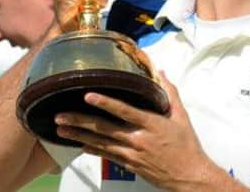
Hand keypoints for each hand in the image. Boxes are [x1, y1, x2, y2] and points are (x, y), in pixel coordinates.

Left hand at [54, 72, 215, 190]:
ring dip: (79, 135)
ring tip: (61, 128)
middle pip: (104, 128)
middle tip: (61, 115)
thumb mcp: (182, 116)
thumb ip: (169, 92)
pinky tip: (79, 144)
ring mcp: (131, 154)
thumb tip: (161, 72)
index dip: (105, 103)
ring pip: (100, 143)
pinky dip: (92, 150)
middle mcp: (137, 139)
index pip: (124, 111)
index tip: (88, 95)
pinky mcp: (129, 165)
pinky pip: (106, 155)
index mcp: (151, 124)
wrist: (189, 176)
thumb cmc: (187, 146)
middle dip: (80, 121)